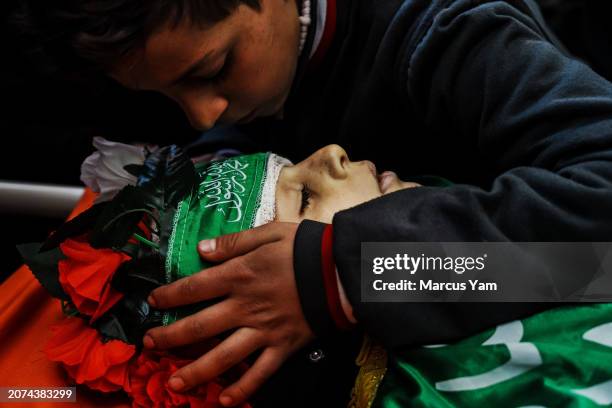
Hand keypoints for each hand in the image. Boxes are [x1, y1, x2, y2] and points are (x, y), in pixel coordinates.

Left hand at [143, 222, 314, 405]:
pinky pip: (260, 373)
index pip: (195, 288)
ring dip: (196, 371)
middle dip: (171, 337)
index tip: (154, 301)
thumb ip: (234, 242)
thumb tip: (201, 250)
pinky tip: (225, 402)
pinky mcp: (282, 347)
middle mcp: (245, 307)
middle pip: (200, 326)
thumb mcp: (269, 233)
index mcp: (240, 275)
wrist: (342, 271)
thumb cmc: (306, 248)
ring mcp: (263, 331)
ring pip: (223, 356)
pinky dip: (243, 390)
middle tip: (149, 345)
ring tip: (173, 384)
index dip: (170, 295)